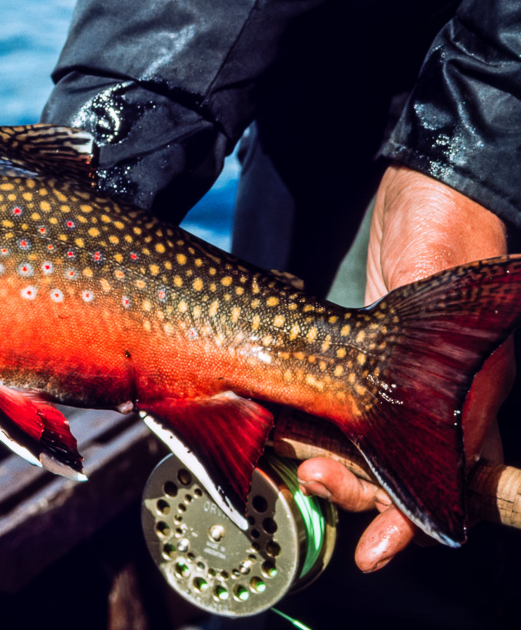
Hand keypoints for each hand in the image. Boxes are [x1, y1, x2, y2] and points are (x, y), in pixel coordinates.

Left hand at [298, 165, 511, 570]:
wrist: (431, 202)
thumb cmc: (458, 257)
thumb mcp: (459, 350)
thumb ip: (459, 419)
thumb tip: (441, 505)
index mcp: (467, 415)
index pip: (438, 491)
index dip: (408, 524)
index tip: (378, 551)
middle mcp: (427, 408)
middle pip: (387, 476)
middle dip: (350, 490)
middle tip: (314, 480)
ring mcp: (389, 385)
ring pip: (355, 447)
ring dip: (325, 461)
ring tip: (298, 465)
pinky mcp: (354, 359)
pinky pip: (332, 407)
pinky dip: (310, 424)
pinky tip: (285, 431)